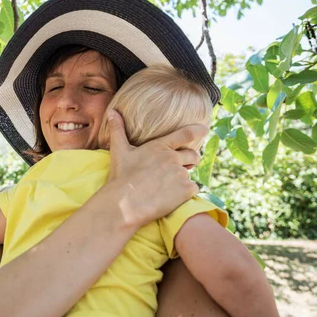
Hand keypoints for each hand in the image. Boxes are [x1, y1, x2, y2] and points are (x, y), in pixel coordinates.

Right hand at [105, 110, 207, 227]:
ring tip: (168, 187)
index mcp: (159, 147)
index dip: (198, 130)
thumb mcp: (119, 151)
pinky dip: (186, 193)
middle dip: (192, 159)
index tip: (206, 129)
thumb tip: (111, 111)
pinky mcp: (185, 190)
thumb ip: (117, 130)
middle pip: (193, 155)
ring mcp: (180, 174)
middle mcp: (173, 158)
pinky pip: (193, 189)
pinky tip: (172, 197)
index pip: (185, 134)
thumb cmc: (121, 177)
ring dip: (183, 179)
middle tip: (185, 166)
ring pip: (190, 174)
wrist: (124, 205)